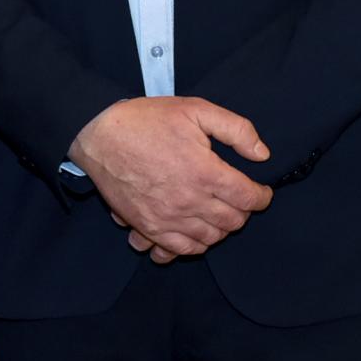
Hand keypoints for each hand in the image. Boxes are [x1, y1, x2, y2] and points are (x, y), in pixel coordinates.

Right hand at [69, 96, 273, 261]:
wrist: (98, 135)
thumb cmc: (145, 120)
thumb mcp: (194, 109)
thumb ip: (236, 129)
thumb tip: (262, 154)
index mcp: (206, 172)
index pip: (250, 198)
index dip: (262, 196)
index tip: (261, 191)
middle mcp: (190, 201)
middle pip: (233, 222)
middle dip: (241, 211)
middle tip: (235, 199)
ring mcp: (168, 218)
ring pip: (210, 239)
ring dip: (219, 228)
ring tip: (214, 213)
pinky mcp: (147, 227)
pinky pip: (178, 251)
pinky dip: (190, 246)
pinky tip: (190, 233)